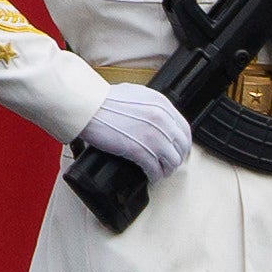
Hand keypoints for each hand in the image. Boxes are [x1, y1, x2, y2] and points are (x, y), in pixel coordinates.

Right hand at [66, 87, 197, 180]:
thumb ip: (151, 107)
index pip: (184, 129)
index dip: (182, 143)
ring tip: (160, 171)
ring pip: (172, 161)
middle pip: (180, 147)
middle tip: (168, 163)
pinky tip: (150, 176)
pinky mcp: (139, 151)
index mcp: (161, 104)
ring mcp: (152, 136)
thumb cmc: (103, 100)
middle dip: (175, 158)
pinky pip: (155, 170)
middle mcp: (161, 120)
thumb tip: (157, 120)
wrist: (87, 107)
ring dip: (166, 169)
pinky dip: (154, 176)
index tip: (178, 149)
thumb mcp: (135, 95)